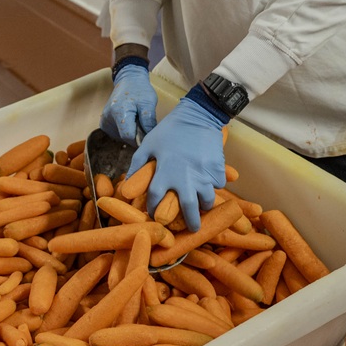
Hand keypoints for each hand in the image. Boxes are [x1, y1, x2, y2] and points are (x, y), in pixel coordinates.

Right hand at [100, 64, 156, 145]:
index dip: (140, 138)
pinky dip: (125, 131)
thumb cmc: (140, 90)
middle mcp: (107, 118)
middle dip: (136, 135)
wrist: (128, 80)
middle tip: (143, 123)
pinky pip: (116, 134)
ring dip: (130, 133)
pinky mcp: (103, 124)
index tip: (148, 133)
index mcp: (119, 112)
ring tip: (136, 120)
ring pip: (121, 137)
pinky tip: (129, 121)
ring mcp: (104, 121)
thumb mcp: (149, 102)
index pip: (128, 136)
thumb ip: (148, 120)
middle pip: (124, 138)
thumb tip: (149, 137)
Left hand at [126, 93, 226, 230]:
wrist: (198, 116)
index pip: (157, 199)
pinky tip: (209, 185)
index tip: (156, 215)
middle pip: (188, 208)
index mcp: (165, 172)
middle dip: (190, 222)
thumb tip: (128, 185)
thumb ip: (138, 165)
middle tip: (192, 228)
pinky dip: (214, 187)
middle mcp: (185, 177)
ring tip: (202, 208)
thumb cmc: (170, 130)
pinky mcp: (217, 169)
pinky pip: (218, 184)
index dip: (154, 210)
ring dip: (204, 206)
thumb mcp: (148, 145)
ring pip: (207, 199)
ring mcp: (204, 174)